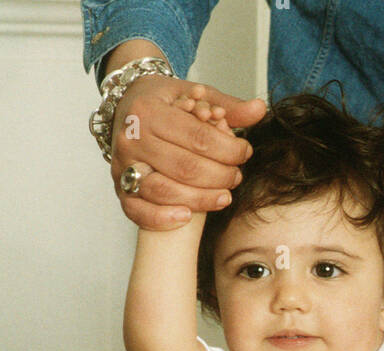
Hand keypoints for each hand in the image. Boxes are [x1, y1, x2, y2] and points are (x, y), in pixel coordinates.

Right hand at [111, 75, 266, 228]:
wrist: (126, 109)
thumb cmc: (163, 104)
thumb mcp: (193, 94)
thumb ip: (227, 105)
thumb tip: (260, 109)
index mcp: (148, 111)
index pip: (197, 138)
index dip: (228, 150)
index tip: (245, 153)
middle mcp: (131, 138)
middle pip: (185, 168)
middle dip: (219, 176)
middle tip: (236, 177)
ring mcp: (123, 166)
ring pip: (164, 191)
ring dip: (200, 200)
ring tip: (224, 197)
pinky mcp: (120, 189)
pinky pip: (137, 211)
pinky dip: (162, 219)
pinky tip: (187, 217)